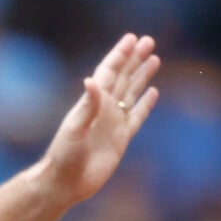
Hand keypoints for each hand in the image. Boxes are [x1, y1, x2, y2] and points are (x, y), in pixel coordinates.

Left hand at [32, 33, 159, 205]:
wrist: (66, 183)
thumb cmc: (65, 155)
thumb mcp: (75, 128)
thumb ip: (88, 105)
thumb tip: (92, 80)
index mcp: (93, 101)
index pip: (109, 71)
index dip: (121, 54)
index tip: (133, 38)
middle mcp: (105, 108)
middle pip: (124, 77)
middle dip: (136, 59)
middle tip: (149, 41)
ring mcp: (113, 122)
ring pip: (132, 93)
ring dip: (142, 76)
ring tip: (155, 60)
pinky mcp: (121, 139)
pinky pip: (136, 117)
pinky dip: (145, 104)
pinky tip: (153, 92)